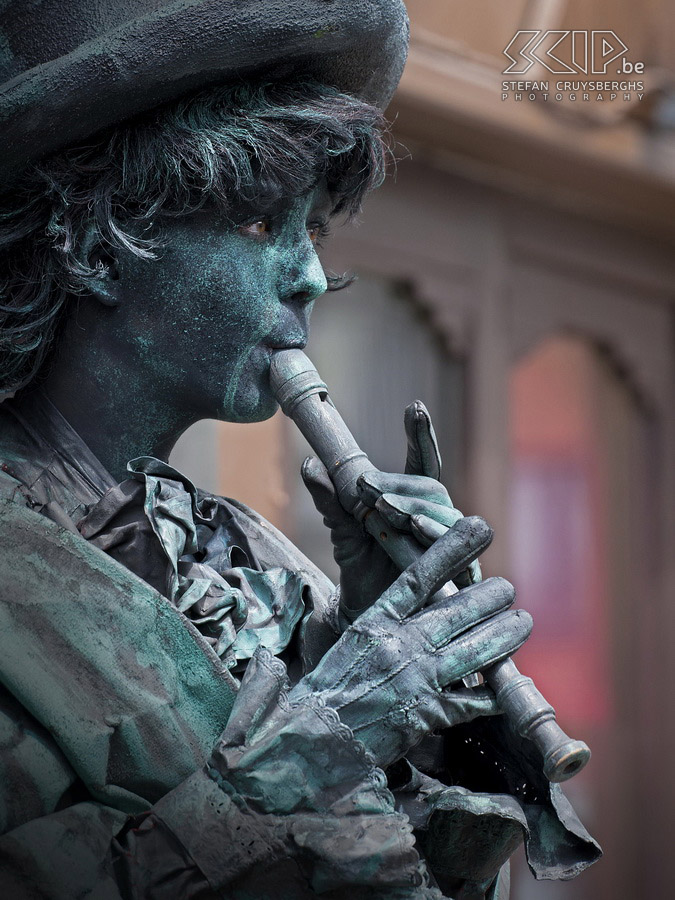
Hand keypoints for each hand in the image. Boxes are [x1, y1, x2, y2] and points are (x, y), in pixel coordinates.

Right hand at [291, 516, 531, 768]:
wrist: (310, 740)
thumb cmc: (327, 690)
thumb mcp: (349, 644)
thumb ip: (382, 624)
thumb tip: (413, 605)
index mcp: (375, 622)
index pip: (417, 578)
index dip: (451, 552)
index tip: (476, 530)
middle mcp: (398, 645)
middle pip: (456, 612)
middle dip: (489, 597)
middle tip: (508, 588)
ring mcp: (415, 681)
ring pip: (474, 651)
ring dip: (504, 636)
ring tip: (522, 622)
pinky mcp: (425, 716)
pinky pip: (471, 702)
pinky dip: (493, 693)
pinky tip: (507, 686)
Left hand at [301, 401, 479, 620]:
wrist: (363, 611)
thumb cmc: (359, 564)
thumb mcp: (340, 528)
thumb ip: (329, 498)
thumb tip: (309, 464)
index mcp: (410, 498)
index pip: (422, 461)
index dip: (421, 434)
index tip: (413, 406)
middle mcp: (433, 515)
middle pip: (431, 488)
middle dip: (402, 487)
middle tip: (368, 490)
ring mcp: (447, 543)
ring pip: (446, 516)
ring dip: (417, 509)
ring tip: (394, 510)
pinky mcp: (455, 574)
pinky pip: (458, 551)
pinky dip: (438, 538)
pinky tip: (420, 530)